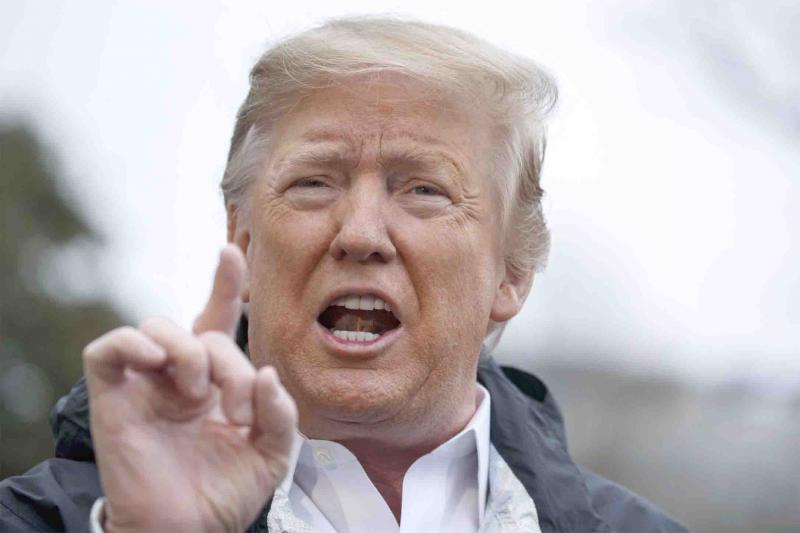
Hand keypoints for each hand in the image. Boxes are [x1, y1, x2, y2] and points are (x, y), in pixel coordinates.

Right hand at [83, 244, 296, 532]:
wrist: (187, 532)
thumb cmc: (225, 492)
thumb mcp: (272, 452)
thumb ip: (280, 411)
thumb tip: (265, 373)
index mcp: (216, 381)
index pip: (217, 321)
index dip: (224, 284)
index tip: (232, 252)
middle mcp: (180, 375)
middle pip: (203, 332)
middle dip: (229, 363)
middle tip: (237, 408)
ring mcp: (146, 384)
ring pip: (157, 326)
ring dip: (188, 353)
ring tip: (199, 395)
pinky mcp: (113, 396)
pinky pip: (107, 349)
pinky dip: (131, 343)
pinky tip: (157, 360)